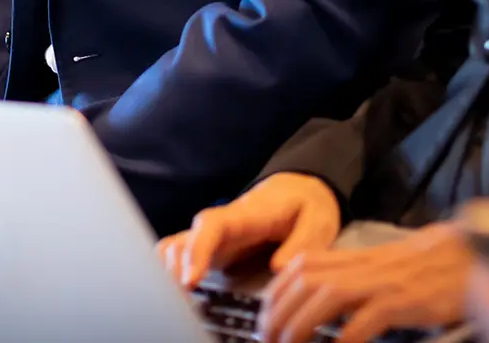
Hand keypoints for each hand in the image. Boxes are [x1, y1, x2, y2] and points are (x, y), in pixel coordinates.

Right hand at [160, 173, 342, 288]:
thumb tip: (277, 268)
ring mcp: (215, 236)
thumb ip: (302, 242)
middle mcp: (223, 224)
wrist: (298, 188)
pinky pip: (181, 254)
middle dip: (175, 268)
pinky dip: (172, 270)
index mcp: (246, 214)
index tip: (191, 279)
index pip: (212, 225)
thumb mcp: (318, 219)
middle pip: (185, 239)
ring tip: (179, 300)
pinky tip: (178, 292)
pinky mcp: (213, 247)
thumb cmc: (306, 203)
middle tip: (182, 298)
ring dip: (170, 270)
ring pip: (177, 247)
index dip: (197, 250)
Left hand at [262, 223, 473, 342]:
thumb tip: (320, 293)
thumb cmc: (432, 267)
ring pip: (325, 296)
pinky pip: (365, 320)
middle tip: (266, 339)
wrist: (476, 254)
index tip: (264, 318)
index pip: (299, 266)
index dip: (274, 292)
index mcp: (355, 257)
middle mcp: (362, 266)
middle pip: (303, 280)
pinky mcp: (405, 300)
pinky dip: (344, 339)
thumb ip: (354, 277)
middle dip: (277, 312)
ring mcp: (382, 282)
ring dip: (299, 325)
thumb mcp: (385, 267)